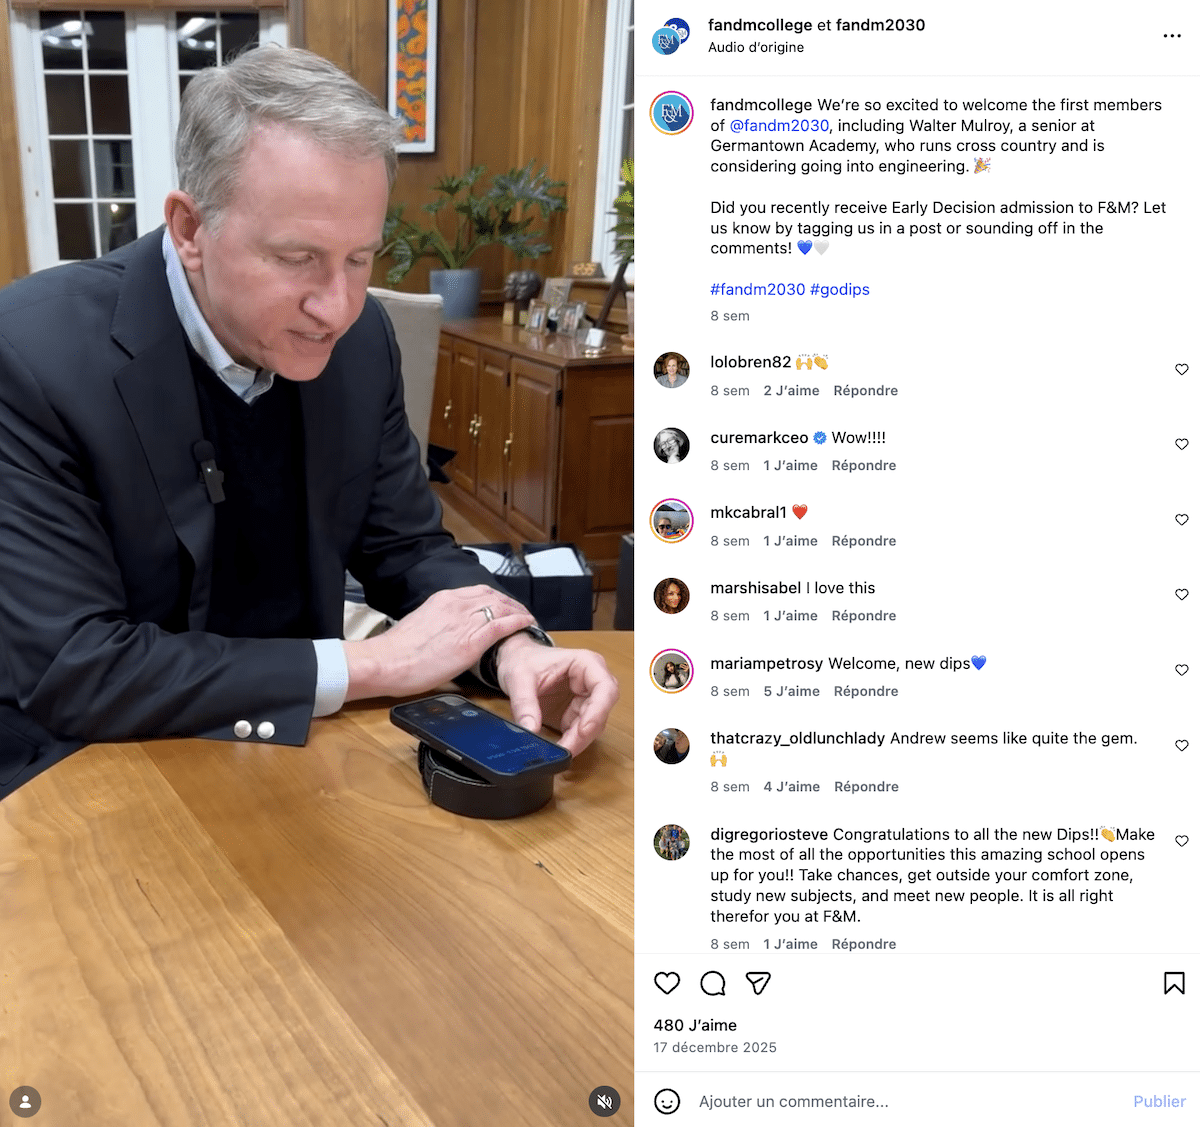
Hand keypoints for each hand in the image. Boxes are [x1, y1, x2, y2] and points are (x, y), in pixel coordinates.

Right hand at [342, 585, 534, 700]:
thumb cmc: (397, 652)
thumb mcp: (421, 625)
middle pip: (493, 596)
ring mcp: (465, 621)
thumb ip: (438, 623)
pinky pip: (503, 625)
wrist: (387, 662)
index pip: (477, 592)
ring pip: (501, 608)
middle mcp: (456, 604)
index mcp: (442, 599)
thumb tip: (446, 633)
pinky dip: (518, 622)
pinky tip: (527, 624)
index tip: (503, 604)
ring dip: (518, 612)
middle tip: (521, 611)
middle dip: (510, 603)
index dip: (495, 598)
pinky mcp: (472, 640)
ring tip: (528, 618)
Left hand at [495, 633, 618, 754]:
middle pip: (600, 711)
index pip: (605, 687)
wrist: (517, 661)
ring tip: (558, 750)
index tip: (583, 730)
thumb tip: (530, 730)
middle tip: (566, 749)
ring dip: (577, 740)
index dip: (598, 711)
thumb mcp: (518, 678)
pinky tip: (557, 747)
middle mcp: (592, 680)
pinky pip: (580, 732)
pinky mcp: (578, 713)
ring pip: (593, 726)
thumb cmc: (524, 659)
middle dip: (584, 732)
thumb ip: (524, 703)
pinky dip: (571, 742)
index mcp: (586, 663)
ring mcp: (587, 698)